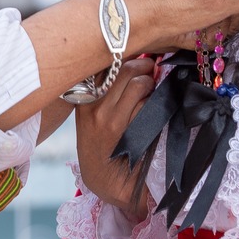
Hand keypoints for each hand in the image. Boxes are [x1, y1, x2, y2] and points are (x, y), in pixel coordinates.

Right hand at [76, 55, 157, 218]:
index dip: (125, 55)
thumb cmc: (104, 144)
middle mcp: (93, 106)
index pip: (105, 63)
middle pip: (125, 68)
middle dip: (144, 66)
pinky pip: (147, 106)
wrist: (106, 182)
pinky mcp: (128, 133)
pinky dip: (156, 105)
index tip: (137, 56)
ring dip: (152, 85)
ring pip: (138, 84)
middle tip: (152, 70)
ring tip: (152, 92)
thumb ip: (108, 88)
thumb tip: (135, 57)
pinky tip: (155, 112)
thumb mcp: (94, 114)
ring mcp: (109, 120)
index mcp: (82, 98)